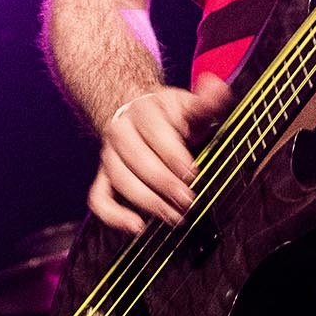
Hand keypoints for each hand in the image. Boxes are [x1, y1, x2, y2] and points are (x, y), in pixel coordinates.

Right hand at [87, 76, 234, 233]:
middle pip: (136, 159)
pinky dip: (114, 216)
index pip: (156, 133)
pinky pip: (99, 199)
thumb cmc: (170, 115)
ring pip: (119, 179)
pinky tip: (137, 227)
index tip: (192, 173)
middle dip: (163, 182)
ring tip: (173, 216)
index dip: (173, 155)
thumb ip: (207, 101)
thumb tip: (216, 88)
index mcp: (143, 110)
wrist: (138, 114)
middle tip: (188, 200)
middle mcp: (120, 131)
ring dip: (147, 201)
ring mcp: (109, 156)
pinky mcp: (103, 177)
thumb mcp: (189, 104)